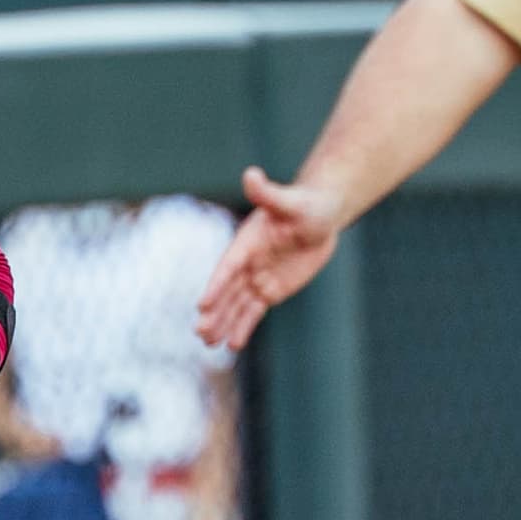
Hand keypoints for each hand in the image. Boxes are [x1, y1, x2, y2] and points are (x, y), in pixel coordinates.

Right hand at [193, 166, 349, 350]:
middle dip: (215, 312)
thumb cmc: (306, 205)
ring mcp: (257, 278)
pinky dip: (243, 328)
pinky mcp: (270, 291)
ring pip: (237, 306)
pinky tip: (232, 345)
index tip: (203, 304)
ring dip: (223, 324)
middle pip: (227, 292)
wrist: (320, 217)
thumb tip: (251, 174)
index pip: (228, 267)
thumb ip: (267, 193)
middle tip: (200, 331)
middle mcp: (247, 263)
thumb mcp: (290, 200)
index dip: (216, 285)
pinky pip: (254, 313)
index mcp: (246, 242)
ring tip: (208, 343)